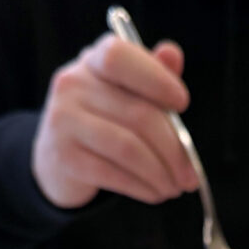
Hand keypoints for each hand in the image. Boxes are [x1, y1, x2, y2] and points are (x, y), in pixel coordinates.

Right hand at [32, 34, 198, 207]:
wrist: (58, 158)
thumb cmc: (105, 120)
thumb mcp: (127, 92)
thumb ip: (152, 74)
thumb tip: (172, 54)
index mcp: (93, 61)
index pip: (120, 57)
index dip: (156, 78)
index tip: (183, 104)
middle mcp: (72, 85)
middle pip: (138, 115)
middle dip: (174, 151)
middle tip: (190, 175)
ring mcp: (63, 121)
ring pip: (129, 149)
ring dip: (161, 174)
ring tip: (175, 187)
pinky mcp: (64, 158)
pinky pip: (114, 174)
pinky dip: (142, 188)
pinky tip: (154, 193)